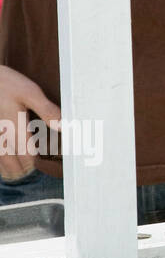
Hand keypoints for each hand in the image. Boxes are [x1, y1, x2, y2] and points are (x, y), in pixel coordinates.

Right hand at [0, 66, 60, 180]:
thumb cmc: (7, 84)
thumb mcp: (31, 93)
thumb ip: (47, 111)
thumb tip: (65, 126)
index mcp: (16, 128)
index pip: (26, 155)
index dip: (33, 164)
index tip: (41, 166)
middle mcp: (2, 135)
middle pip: (11, 161)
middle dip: (20, 169)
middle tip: (28, 173)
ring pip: (0, 159)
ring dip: (8, 167)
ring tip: (17, 172)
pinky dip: (0, 159)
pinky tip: (5, 160)